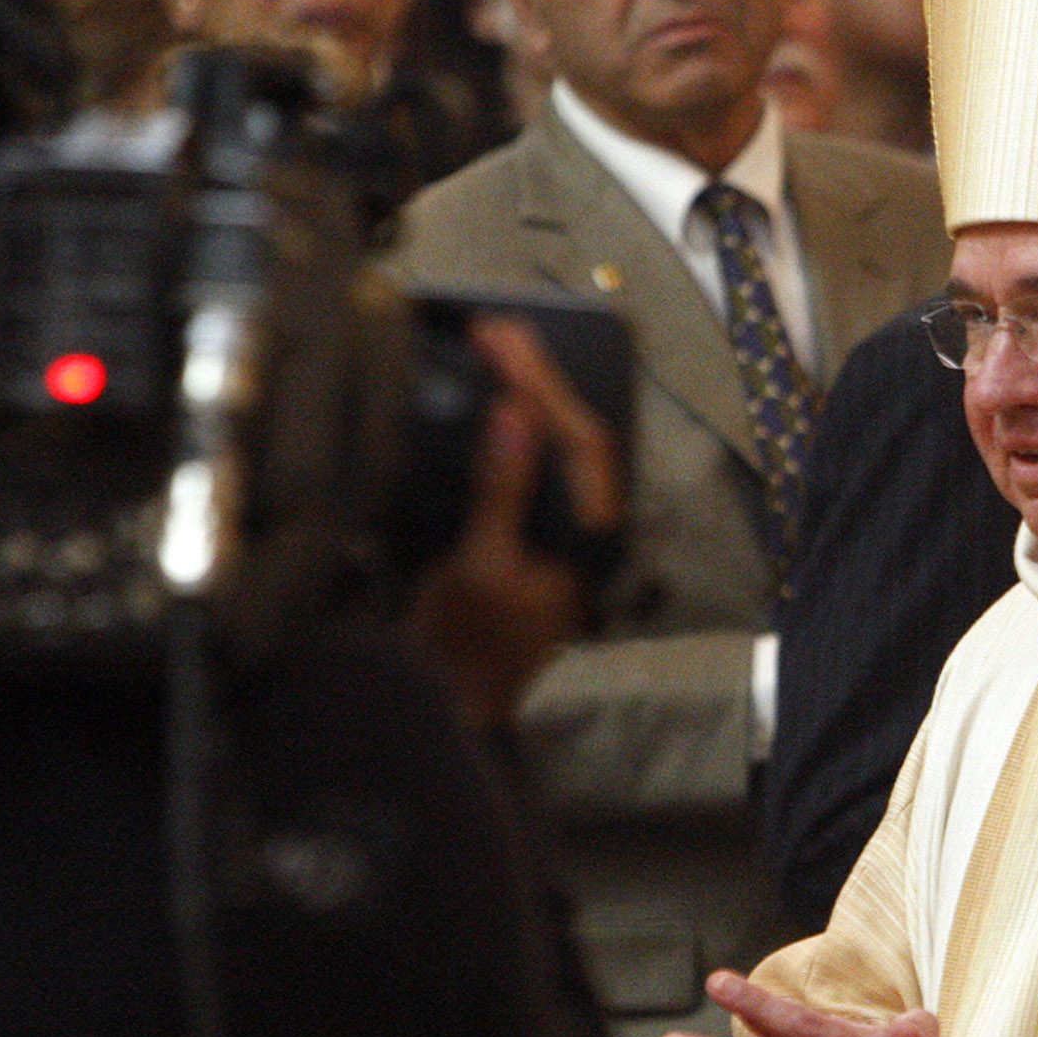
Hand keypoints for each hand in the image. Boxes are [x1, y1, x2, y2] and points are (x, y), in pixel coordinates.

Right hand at [403, 315, 619, 728]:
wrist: (450, 707)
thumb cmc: (469, 651)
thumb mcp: (480, 567)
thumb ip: (503, 491)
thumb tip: (517, 417)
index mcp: (588, 538)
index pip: (582, 443)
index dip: (544, 385)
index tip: (503, 342)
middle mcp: (584, 529)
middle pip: (573, 435)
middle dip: (538, 377)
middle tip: (496, 329)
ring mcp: (561, 532)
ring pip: (557, 447)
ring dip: (528, 396)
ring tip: (494, 347)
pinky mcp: (532, 534)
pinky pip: (535, 467)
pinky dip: (513, 429)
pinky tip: (491, 400)